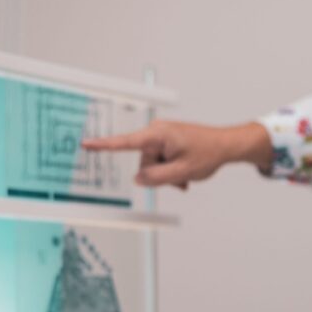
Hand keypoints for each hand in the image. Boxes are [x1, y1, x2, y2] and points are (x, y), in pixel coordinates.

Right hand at [81, 120, 271, 188]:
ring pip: (153, 164)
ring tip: (186, 174)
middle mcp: (156, 133)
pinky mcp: (167, 142)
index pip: (125, 142)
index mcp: (158, 135)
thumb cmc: (208, 153)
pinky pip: (161, 161)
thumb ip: (156, 178)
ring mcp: (161, 137)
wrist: (226, 145)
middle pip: (144, 162)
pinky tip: (185, 173)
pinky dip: (171, 169)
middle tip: (181, 176)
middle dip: (159, 174)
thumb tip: (138, 179)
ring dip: (167, 174)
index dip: (104, 145)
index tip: (86, 144)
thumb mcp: (182, 172)